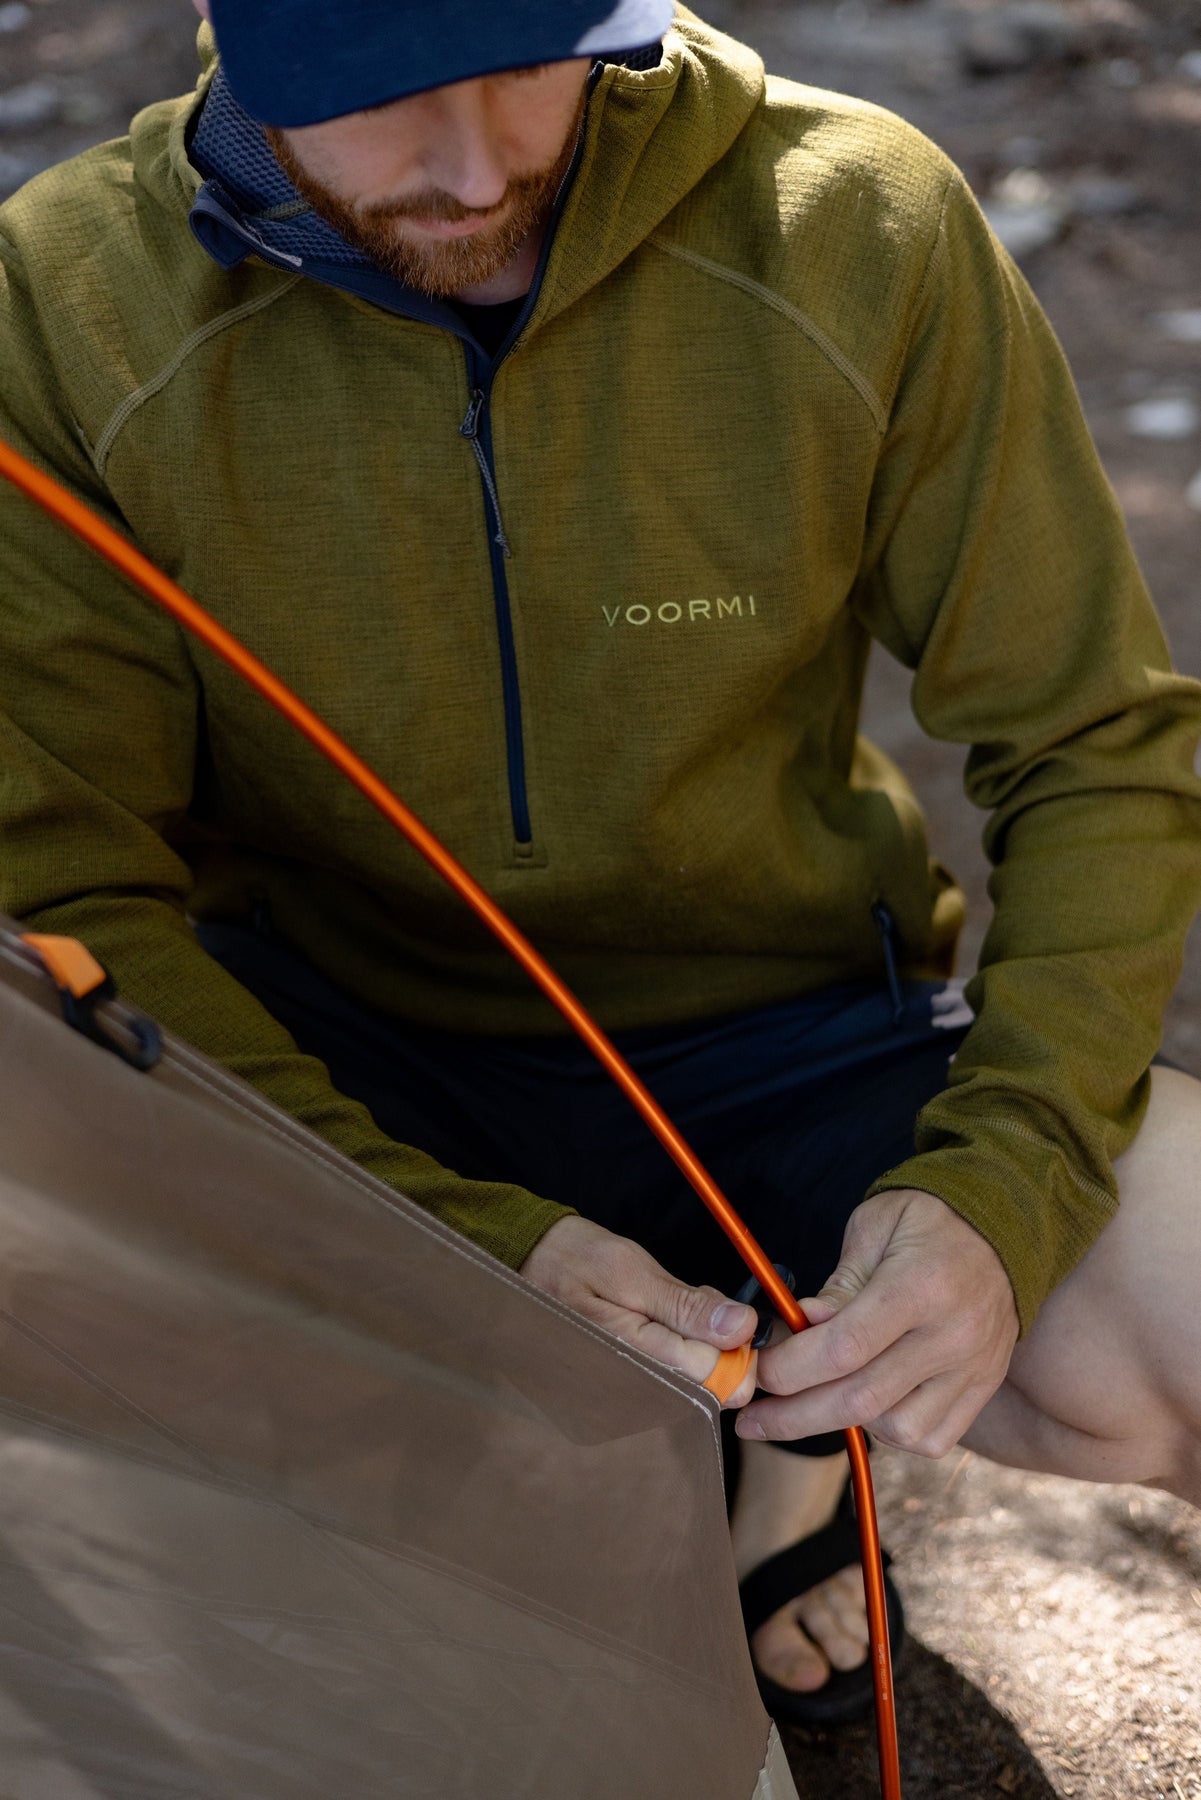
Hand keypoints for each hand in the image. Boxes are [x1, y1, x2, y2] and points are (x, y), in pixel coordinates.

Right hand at [521, 1215, 758, 1405]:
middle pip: (710, 1387)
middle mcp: (632, 1386)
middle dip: (719, 1344)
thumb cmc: (574, 1261)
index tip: (725, 1309)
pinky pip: (674, 1373)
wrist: (526, 1264)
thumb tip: (743, 1327)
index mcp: (633, 1357)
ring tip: (670, 1304)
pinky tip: (664, 1317)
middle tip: (695, 1301)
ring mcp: (629, 1389)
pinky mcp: (629, 1383)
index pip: (714, 1377)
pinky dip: (683, 1343)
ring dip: (700, 1340)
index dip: (735, 1344)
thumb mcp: (630, 1270)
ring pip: (696, 1379)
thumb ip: (685, 1305)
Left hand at [737, 1189, 1018, 1456]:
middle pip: (862, 1398)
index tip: (757, 1373)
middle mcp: (953, 1335)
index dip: (791, 1369)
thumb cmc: (928, 1220)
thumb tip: (800, 1328)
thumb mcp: (875, 1226)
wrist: (1003, 1227)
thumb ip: (839, 1284)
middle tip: (754, 1420)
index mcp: (922, 1286)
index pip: (845, 1348)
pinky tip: (869, 1403)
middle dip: (795, 1416)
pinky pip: (930, 1438)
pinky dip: (890, 1432)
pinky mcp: (984, 1387)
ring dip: (845, 1421)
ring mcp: (974, 1368)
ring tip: (821, 1395)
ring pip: (896, 1428)